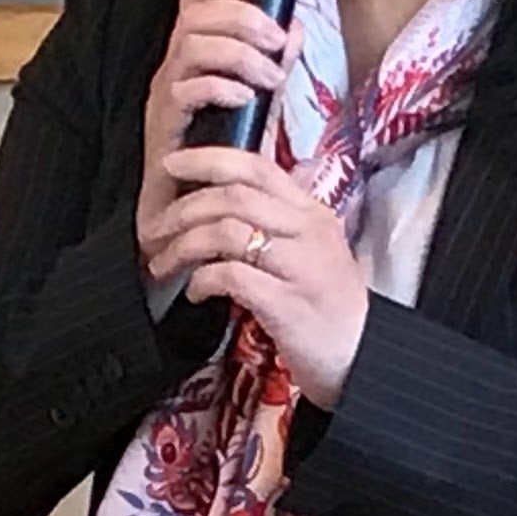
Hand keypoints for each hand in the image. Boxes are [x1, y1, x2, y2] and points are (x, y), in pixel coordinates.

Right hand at [135, 0, 289, 284]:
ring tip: (269, 78)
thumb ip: (273, 68)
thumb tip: (297, 27)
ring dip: (238, 52)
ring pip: (191, 45)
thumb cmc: (216, 167)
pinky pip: (184, 89)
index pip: (194, 1)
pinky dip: (219, 86)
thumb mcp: (255, 109)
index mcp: (192, 60)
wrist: (184, 223)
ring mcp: (165, 99)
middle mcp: (173, 71)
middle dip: (242, 17)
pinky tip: (246, 99)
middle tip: (276, 40)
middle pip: (194, 14)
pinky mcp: (163, 128)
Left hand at [158, 144, 368, 406]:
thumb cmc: (330, 306)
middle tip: (154, 230)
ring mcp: (300, 266)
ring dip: (183, 246)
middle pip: (233, 196)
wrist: (361, 356)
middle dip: (183, 209)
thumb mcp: (316, 250)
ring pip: (227, 231)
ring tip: (164, 264)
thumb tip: (243, 190)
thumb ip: (284, 219)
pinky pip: (231, 276)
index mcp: (312, 212)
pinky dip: (202, 280)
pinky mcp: (287, 303)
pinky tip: (194, 292)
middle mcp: (308, 231)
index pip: (256, 167)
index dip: (208, 159)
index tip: (172, 165)